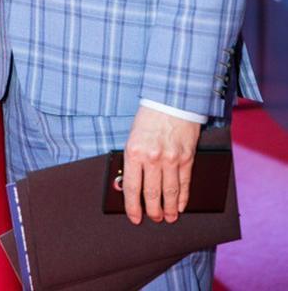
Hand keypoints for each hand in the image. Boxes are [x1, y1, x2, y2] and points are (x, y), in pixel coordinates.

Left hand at [123, 106, 200, 224]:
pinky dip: (183, 198)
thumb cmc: (149, 117)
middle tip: (154, 218)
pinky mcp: (186, 158)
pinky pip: (185, 184)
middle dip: (152, 211)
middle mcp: (152, 158)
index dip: (132, 207)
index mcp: (134, 152)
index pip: (131, 188)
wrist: (170, 100)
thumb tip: (131, 184)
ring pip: (170, 193)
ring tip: (169, 217)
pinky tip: (181, 205)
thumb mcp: (133, 136)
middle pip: (152, 194)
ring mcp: (171, 159)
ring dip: (170, 209)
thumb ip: (133, 159)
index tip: (134, 217)